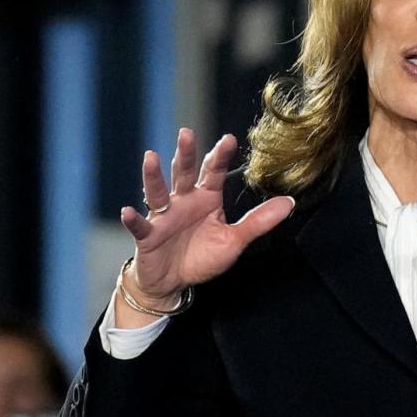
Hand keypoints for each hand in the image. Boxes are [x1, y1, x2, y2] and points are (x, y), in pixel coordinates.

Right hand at [118, 130, 294, 315]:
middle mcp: (183, 201)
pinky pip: (140, 226)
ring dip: (154, 176)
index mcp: (206, 198)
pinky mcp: (148, 235)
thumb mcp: (234, 239)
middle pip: (183, 173)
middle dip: (185, 154)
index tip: (229, 139)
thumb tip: (289, 202)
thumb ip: (259, 221)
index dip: (219, 156)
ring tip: (151, 158)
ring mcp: (164, 217)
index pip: (213, 172)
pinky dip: (133, 219)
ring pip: (158, 192)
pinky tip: (128, 211)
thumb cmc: (202, 256)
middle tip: (187, 134)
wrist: (174, 282)